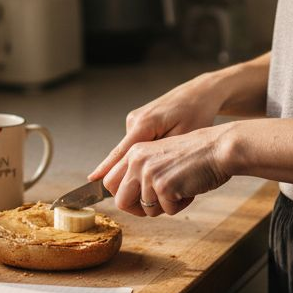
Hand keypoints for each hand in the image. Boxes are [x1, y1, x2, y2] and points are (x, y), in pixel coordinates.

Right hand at [89, 73, 226, 181]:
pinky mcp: (140, 121)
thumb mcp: (183, 138)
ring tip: (154, 182)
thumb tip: (143, 175)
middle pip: (118, 156)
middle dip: (123, 178)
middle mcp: (134, 121)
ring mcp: (135, 120)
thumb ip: (162, 155)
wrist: (200, 93)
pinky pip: (135, 145)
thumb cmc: (197, 114)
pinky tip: (155, 165)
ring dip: (136, 169)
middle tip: (137, 199)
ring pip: (128, 153)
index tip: (92, 182)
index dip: (105, 169)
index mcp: (144, 124)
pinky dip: (140, 158)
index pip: (119, 152)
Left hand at [101, 123, 235, 217]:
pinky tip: (190, 188)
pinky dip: (181, 205)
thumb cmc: (196, 154)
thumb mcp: (160, 156)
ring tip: (181, 187)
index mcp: (134, 152)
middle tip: (158, 204)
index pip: (110, 182)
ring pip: (147, 210)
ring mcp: (149, 173)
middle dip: (138, 209)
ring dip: (166, 206)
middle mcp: (137, 161)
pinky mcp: (163, 186)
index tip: (135, 203)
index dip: (123, 197)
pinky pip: (168, 211)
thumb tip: (126, 198)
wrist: (219, 148)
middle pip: (120, 201)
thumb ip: (141, 171)